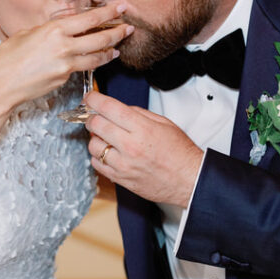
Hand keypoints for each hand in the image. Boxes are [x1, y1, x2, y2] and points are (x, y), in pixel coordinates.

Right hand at [0, 4, 132, 105]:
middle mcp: (64, 47)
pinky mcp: (64, 79)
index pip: (90, 19)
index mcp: (54, 30)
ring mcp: (66, 65)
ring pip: (97, 58)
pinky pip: (81, 68)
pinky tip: (93, 60)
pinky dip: (90, 63)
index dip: (108, 13)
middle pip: (101, 39)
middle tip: (128, 28)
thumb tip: (62, 27)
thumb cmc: (8, 58)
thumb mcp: (27, 33)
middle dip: (118, 33)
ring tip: (117, 48)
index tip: (120, 6)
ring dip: (110, 52)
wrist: (0, 85)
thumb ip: (49, 29)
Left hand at [83, 91, 202, 207]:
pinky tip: (109, 153)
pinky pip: (98, 164)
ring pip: (93, 145)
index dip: (94, 99)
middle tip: (95, 116)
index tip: (90, 97)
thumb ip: (139, 113)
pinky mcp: (121, 179)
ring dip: (96, 138)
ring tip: (106, 137)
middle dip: (92, 117)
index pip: (109, 108)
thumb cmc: (180, 153)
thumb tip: (118, 109)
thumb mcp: (164, 123)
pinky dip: (99, 156)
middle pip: (96, 125)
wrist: (189, 180)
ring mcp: (123, 164)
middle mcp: (130, 146)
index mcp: (142, 129)